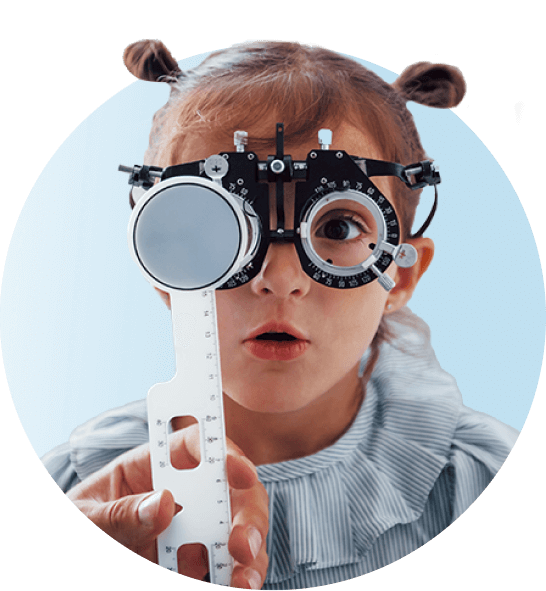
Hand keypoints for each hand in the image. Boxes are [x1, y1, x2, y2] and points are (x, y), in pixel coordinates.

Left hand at [67, 424, 268, 587]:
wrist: (78, 551)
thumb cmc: (81, 519)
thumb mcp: (85, 516)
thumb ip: (119, 513)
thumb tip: (165, 503)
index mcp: (155, 466)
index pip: (199, 448)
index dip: (227, 454)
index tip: (242, 474)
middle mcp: (184, 496)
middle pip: (234, 492)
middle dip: (248, 516)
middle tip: (242, 546)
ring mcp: (191, 534)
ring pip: (237, 536)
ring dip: (250, 558)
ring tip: (244, 582)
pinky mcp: (192, 567)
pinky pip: (224, 572)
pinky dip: (233, 581)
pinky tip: (232, 587)